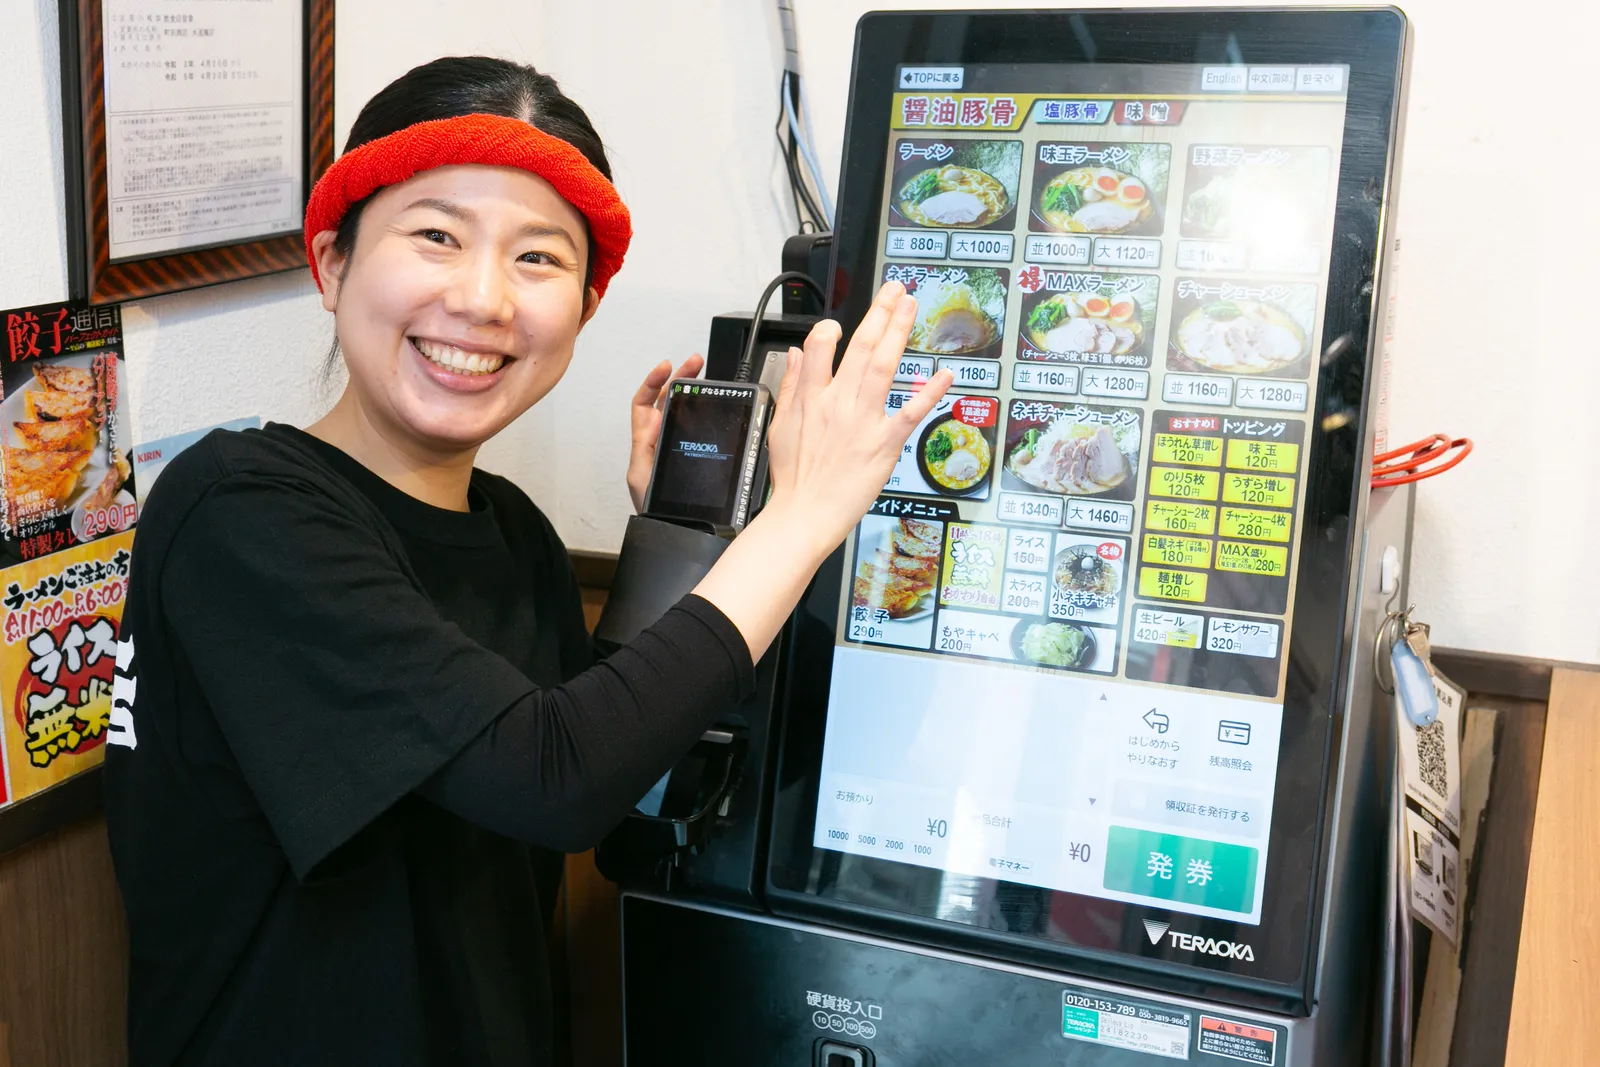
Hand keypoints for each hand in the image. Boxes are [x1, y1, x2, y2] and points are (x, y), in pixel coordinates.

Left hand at [627, 353, 704, 511]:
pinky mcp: (695, 454)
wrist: (678, 530)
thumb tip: (654, 419)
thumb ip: (644, 449)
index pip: (644, 404)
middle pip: (667, 401)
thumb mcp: (641, 477)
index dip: (652, 382)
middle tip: (696, 362)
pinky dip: (705, 414)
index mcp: (646, 442)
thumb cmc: (654, 509)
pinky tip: (716, 405)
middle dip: (679, 378)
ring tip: (705, 376)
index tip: (666, 367)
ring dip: (692, 391)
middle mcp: (661, 441)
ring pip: (683, 412)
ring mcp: (678, 446)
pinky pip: (698, 429)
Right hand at [763, 281, 951, 553]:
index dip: (829, 328)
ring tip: (911, 307)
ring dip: (899, 332)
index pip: (818, 347)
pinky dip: (929, 392)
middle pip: (859, 346)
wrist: (803, 515)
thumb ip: (790, 386)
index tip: (840, 321)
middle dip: (879, 313)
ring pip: (882, 366)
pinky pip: (910, 412)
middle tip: (896, 290)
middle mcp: (837, 403)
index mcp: (810, 398)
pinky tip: (944, 373)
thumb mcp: (779, 426)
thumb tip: (795, 354)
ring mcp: (862, 421)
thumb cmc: (793, 478)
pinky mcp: (883, 444)